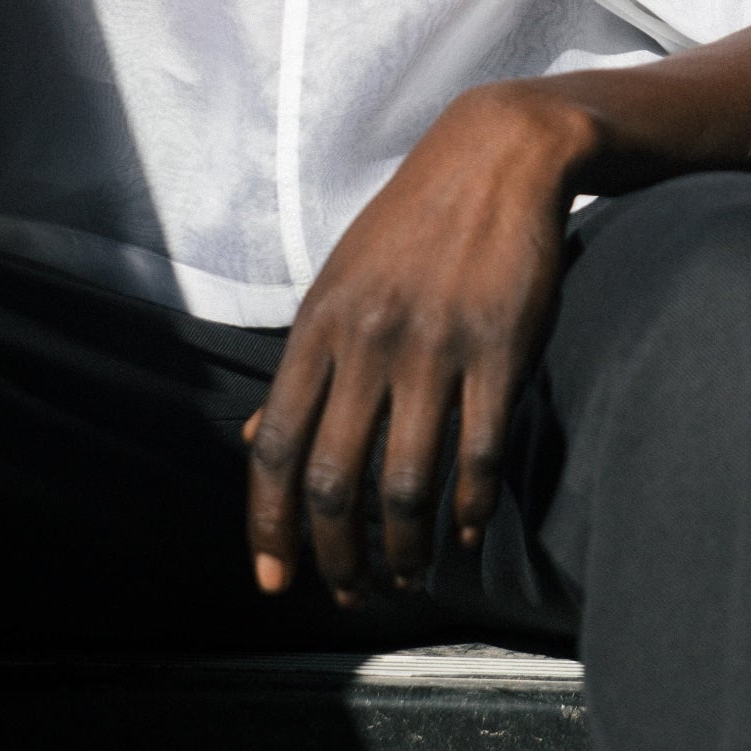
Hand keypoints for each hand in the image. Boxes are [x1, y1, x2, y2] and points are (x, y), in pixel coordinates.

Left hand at [245, 82, 591, 605]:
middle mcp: (367, 340)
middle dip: (335, 556)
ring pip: (405, 483)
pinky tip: (464, 536)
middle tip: (350, 594)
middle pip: (333, 479)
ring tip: (406, 576)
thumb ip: (300, 365)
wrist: (495, 156)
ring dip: (402, 550)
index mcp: (318, 324)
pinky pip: (477, 455)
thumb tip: (252, 443)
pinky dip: (468, 512)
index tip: (275, 580)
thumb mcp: (338, 283)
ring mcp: (434, 346)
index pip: (274, 444)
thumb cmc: (410, 226)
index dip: (267, 524)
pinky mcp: (498, 349)